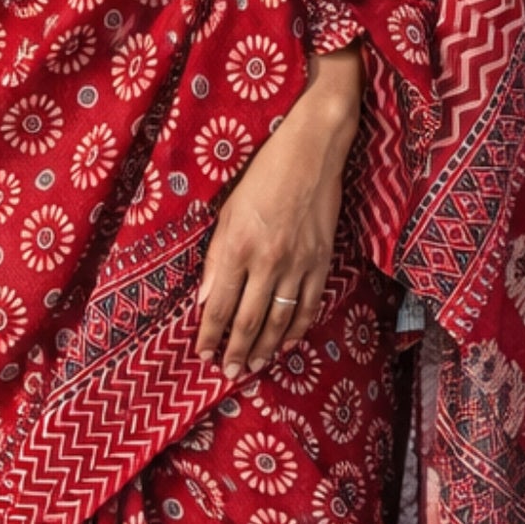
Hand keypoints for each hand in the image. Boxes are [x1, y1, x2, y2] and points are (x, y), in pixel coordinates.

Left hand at [195, 46, 362, 376]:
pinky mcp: (323, 261)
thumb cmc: (262, 175)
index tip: (201, 354)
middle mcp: (268, 261)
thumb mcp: (226, 211)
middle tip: (227, 372)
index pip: (219, 305)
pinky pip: (309, 305)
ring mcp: (299, 264)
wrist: (312, 151)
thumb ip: (216, 258)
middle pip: (248, 320)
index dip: (210, 334)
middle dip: (236, 351)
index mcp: (237, 246)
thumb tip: (205, 300)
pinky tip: (287, 342)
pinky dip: (297, 328)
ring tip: (254, 365)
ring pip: (279, 320)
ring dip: (265, 348)